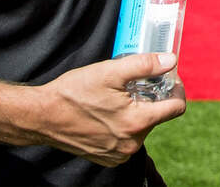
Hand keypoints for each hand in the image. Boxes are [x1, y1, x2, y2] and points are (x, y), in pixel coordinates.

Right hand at [35, 53, 184, 166]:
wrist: (42, 116)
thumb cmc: (74, 92)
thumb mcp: (110, 71)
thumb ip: (145, 65)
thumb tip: (171, 60)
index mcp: (137, 123)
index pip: (176, 108)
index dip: (177, 89)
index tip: (170, 78)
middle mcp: (131, 144)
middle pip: (157, 117)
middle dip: (152, 99)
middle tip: (135, 83)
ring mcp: (119, 154)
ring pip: (142, 128)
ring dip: (137, 112)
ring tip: (118, 97)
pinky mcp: (108, 158)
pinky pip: (127, 140)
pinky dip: (123, 126)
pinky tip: (108, 113)